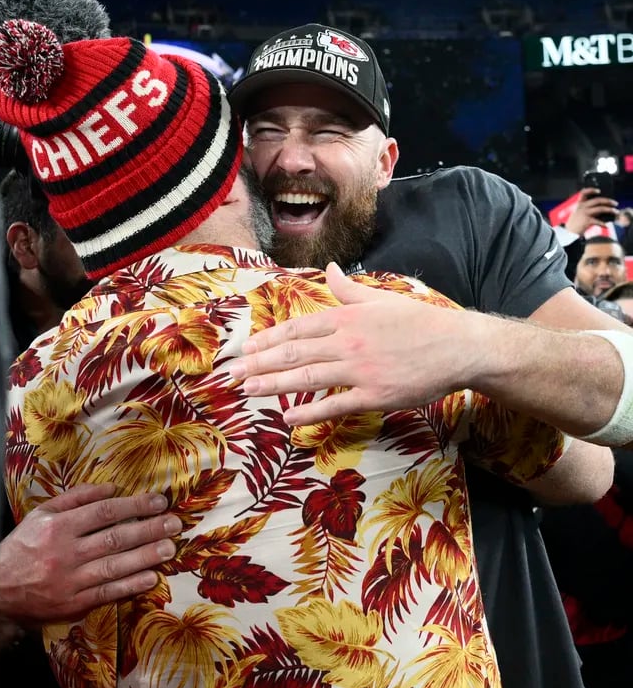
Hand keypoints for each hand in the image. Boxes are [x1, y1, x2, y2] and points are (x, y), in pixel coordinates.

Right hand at [0, 483, 180, 624]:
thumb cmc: (22, 546)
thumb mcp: (42, 514)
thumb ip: (76, 498)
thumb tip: (112, 488)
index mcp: (59, 526)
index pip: (104, 512)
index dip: (134, 505)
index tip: (158, 501)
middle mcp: (66, 553)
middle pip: (115, 538)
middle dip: (148, 529)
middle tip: (174, 523)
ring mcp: (71, 580)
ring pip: (115, 566)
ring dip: (146, 556)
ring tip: (170, 547)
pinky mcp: (73, 604)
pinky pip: (107, 592)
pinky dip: (130, 585)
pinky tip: (151, 577)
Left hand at [230, 263, 469, 424]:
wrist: (456, 347)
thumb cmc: (418, 322)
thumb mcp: (381, 299)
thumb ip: (349, 288)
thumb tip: (329, 270)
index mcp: (346, 317)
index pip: (297, 329)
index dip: (267, 340)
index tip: (245, 350)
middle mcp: (347, 342)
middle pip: (293, 354)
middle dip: (258, 364)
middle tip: (232, 375)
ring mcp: (359, 370)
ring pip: (307, 378)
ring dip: (274, 385)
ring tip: (248, 391)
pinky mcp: (374, 395)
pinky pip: (335, 406)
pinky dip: (310, 412)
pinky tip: (289, 418)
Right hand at [564, 188, 618, 234]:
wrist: (568, 233)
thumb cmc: (575, 224)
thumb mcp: (578, 214)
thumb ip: (588, 209)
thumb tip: (602, 208)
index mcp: (579, 204)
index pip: (583, 193)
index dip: (591, 190)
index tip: (599, 191)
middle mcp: (582, 207)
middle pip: (597, 200)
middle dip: (608, 201)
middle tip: (615, 203)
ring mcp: (584, 213)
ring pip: (601, 209)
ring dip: (610, 210)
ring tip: (616, 212)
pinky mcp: (587, 221)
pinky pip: (598, 221)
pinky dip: (603, 224)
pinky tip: (606, 226)